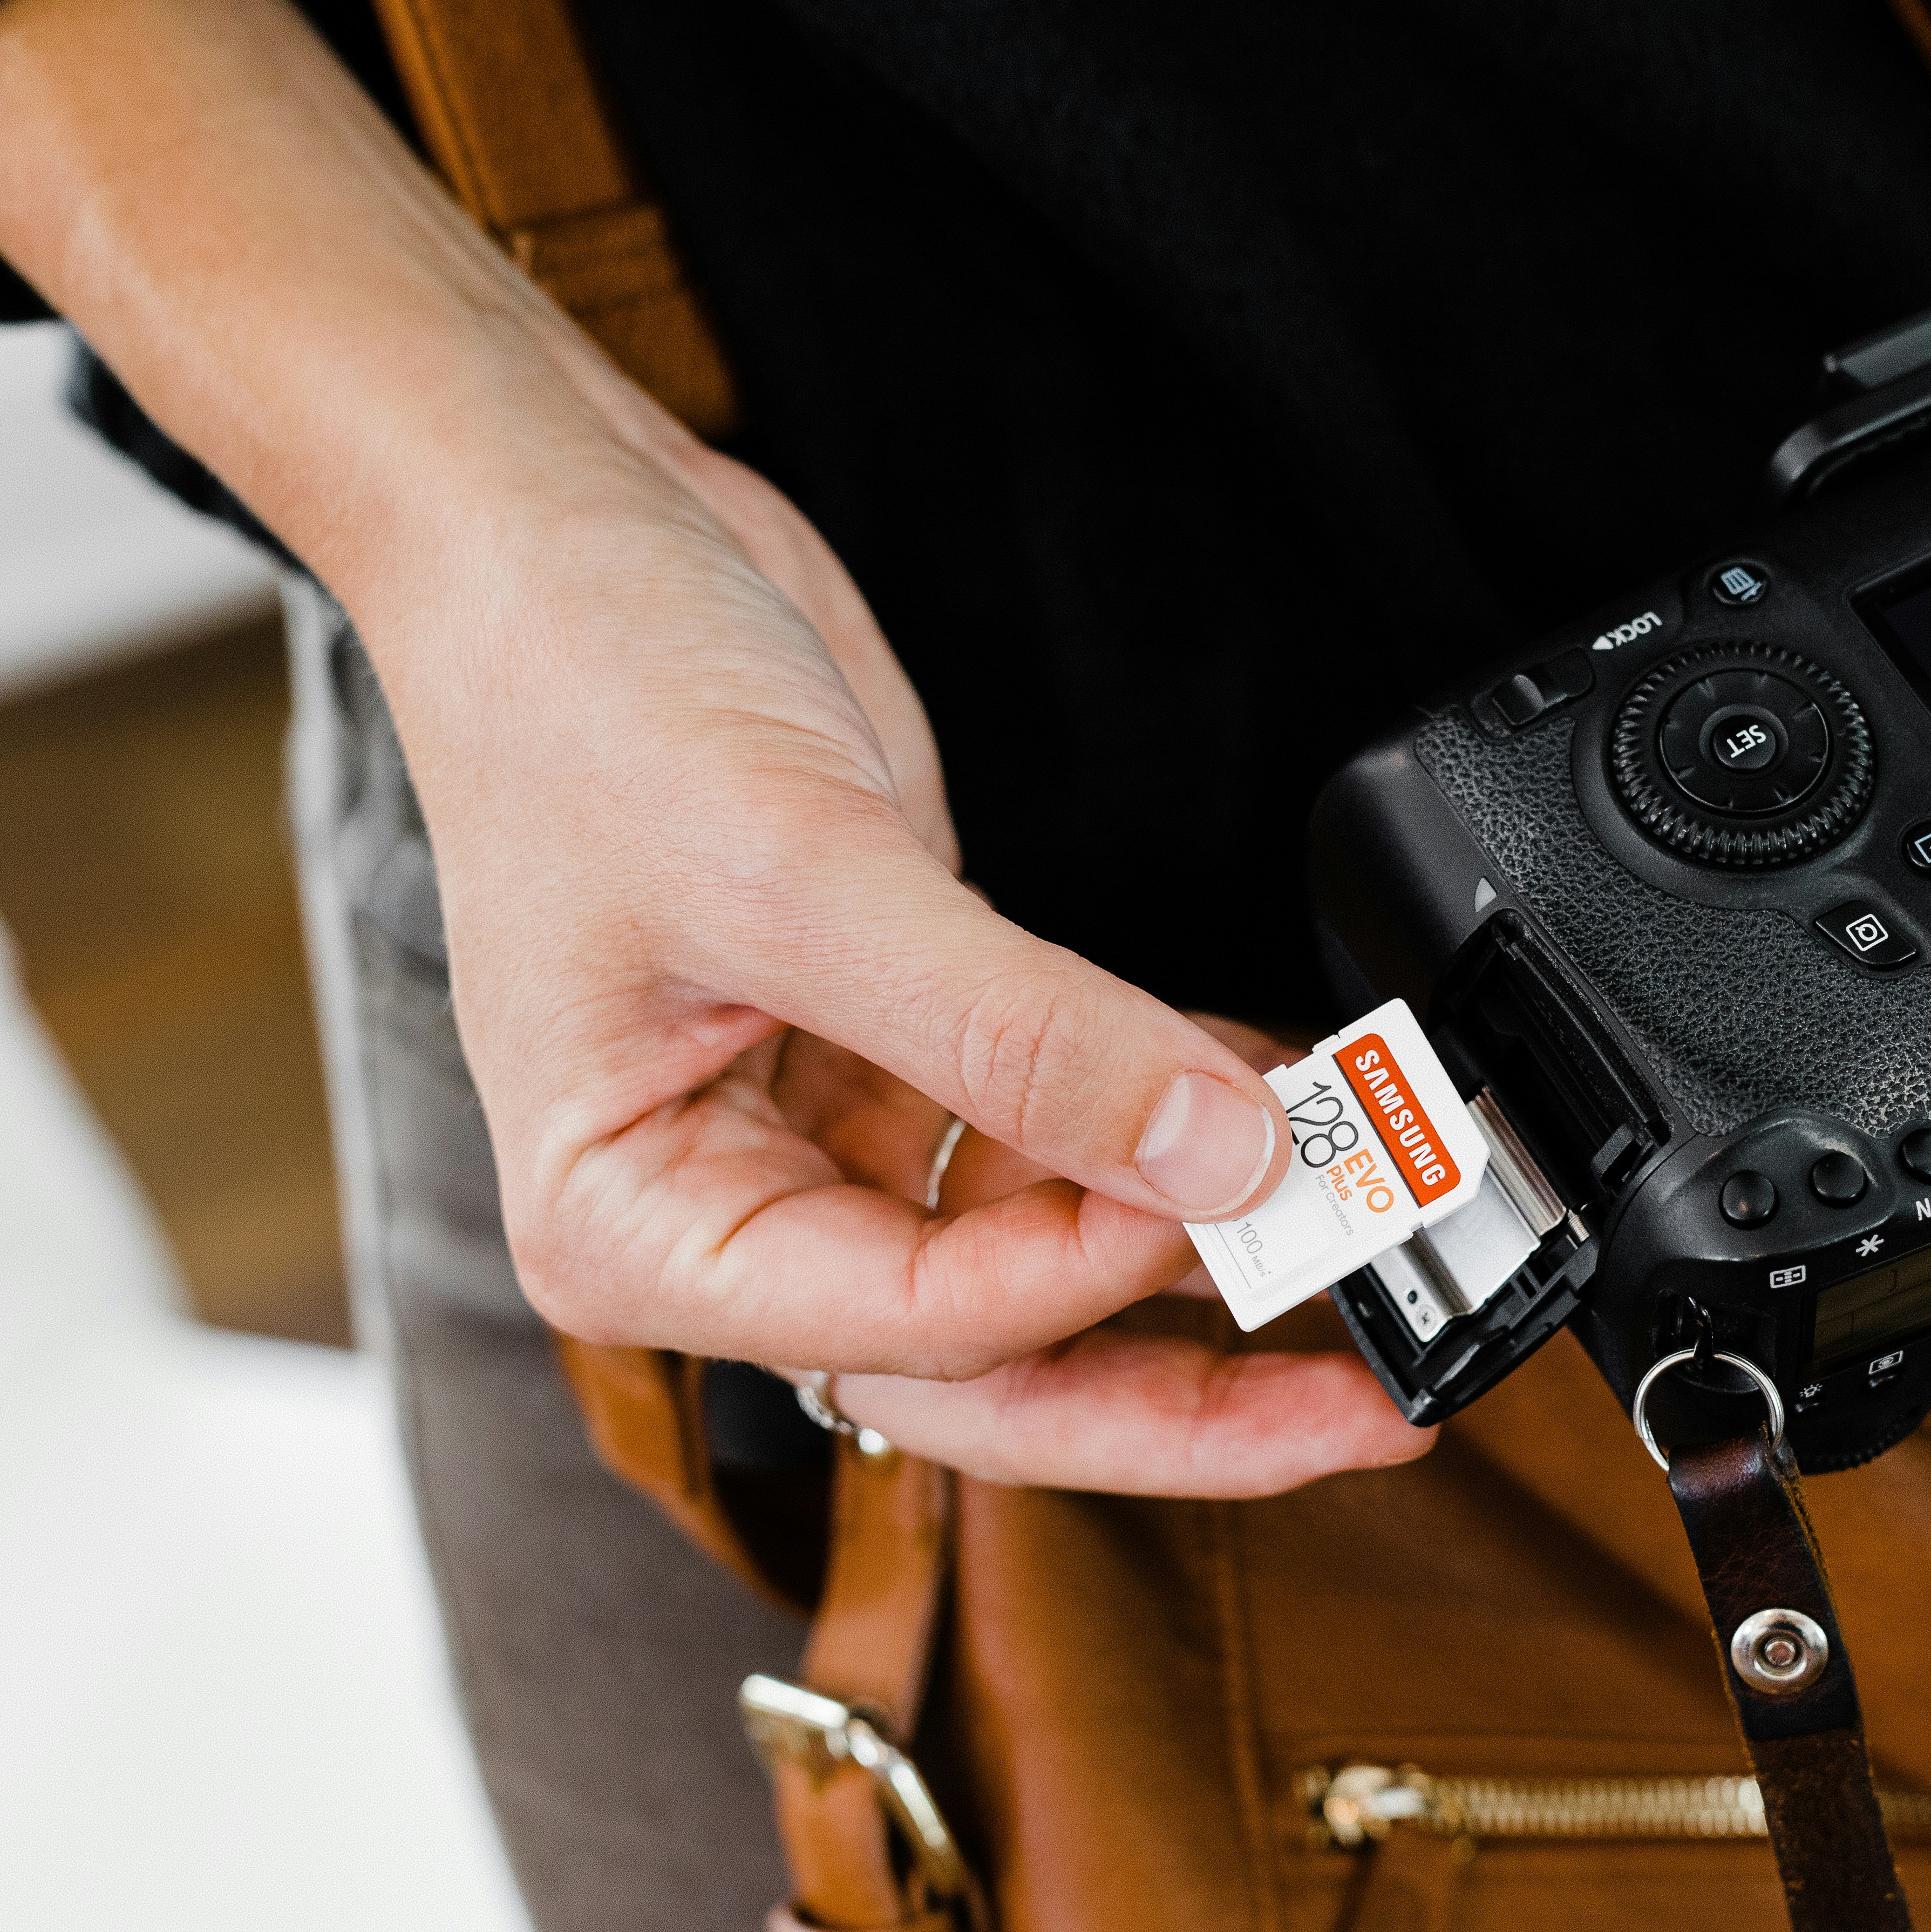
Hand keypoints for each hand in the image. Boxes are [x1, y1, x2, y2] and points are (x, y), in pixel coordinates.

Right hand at [0, 0, 1428, 1495]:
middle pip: (994, 1365)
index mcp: (639, 1229)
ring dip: (1207, 1235)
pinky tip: (1289, 1095)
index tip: (1224, 1198)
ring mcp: (827, 1130)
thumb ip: (1023, 1036)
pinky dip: (1177, 1116)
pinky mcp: (909, 1044)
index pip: (902, 1328)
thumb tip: (1218, 1154)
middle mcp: (732, 1212)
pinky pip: (1066, 1130)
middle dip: (1186, 1390)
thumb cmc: (578, 695)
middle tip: (1373, 1402)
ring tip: (1370, 1211)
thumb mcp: (806, 875)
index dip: (1080, 1283)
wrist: (557, 529)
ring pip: (1050, 1259)